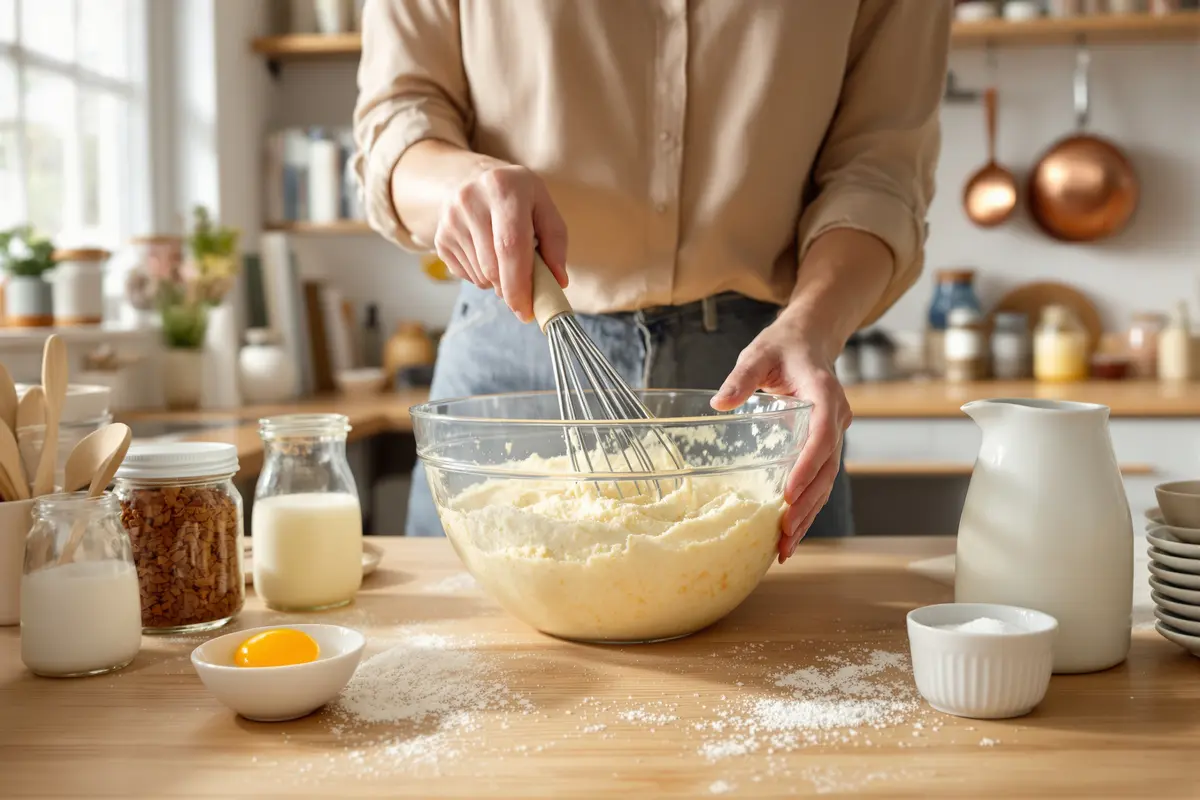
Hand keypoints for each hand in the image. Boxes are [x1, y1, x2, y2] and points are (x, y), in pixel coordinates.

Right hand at [433, 165, 568, 321]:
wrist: (475, 180)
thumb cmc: (518, 198)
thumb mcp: (544, 207)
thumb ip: (555, 242)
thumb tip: (557, 281)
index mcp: (504, 187)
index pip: (509, 246)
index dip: (519, 284)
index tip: (527, 311)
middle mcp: (470, 199)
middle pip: (492, 267)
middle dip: (511, 288)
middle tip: (524, 289)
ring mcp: (450, 219)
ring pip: (480, 276)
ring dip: (498, 280)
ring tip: (504, 256)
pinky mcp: (439, 237)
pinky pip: (466, 276)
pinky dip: (482, 276)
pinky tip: (486, 253)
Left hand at [710, 314, 851, 564]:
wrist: (809, 341)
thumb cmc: (782, 347)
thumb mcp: (758, 353)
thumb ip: (741, 376)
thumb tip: (720, 403)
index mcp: (824, 394)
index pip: (823, 435)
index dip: (808, 465)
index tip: (790, 493)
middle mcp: (836, 418)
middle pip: (827, 468)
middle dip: (807, 503)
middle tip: (785, 534)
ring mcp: (834, 434)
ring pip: (826, 481)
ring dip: (808, 514)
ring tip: (787, 546)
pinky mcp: (824, 446)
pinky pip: (819, 480)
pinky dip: (807, 506)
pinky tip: (791, 533)